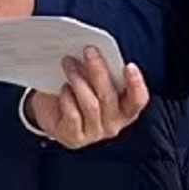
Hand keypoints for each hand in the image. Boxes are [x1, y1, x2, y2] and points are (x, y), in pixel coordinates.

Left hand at [24, 49, 147, 148]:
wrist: (50, 114)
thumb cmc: (77, 93)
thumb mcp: (93, 82)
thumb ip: (102, 72)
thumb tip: (97, 52)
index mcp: (125, 110)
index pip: (138, 100)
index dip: (136, 85)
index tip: (129, 66)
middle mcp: (113, 125)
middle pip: (109, 97)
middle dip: (99, 71)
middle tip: (89, 51)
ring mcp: (94, 133)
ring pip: (91, 105)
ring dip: (78, 80)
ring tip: (68, 63)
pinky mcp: (74, 138)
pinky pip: (73, 115)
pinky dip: (67, 98)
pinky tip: (63, 88)